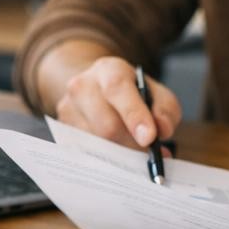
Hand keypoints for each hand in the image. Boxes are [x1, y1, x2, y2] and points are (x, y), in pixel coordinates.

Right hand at [54, 56, 181, 150]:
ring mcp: (68, 109)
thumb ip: (166, 110)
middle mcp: (82, 86)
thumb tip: (162, 131)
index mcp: (109, 70)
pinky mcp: (63, 130)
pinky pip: (88, 153)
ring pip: (97, 144)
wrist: (96, 89)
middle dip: (132, 144)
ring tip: (134, 149)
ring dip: (121, 154)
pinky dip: (108, 159)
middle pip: (106, 125)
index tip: (149, 138)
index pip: (118, 90)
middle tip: (149, 153)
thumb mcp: (155, 93)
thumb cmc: (132, 94)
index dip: (134, 115)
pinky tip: (117, 153)